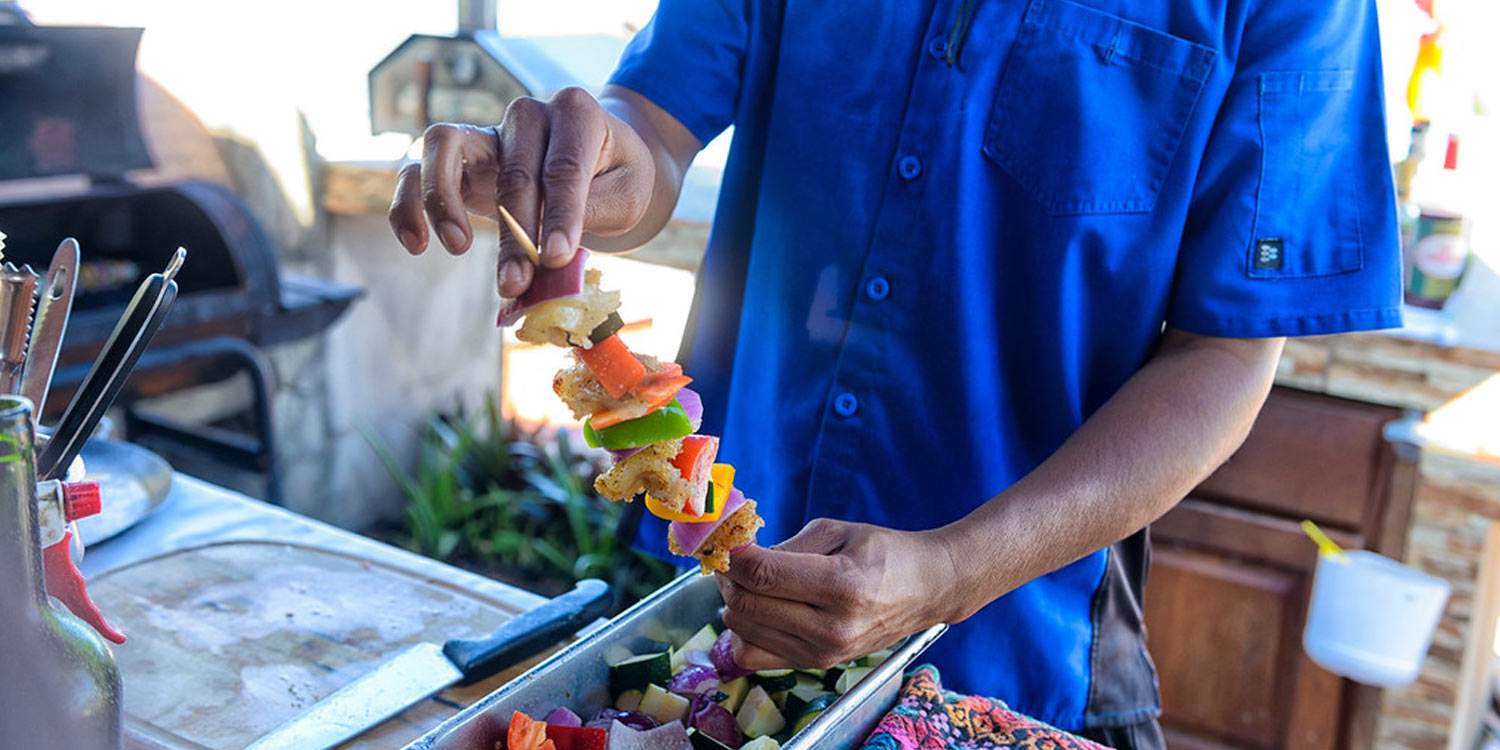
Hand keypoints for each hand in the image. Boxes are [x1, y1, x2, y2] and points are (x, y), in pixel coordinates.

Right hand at [388, 86, 655, 297]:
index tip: (557, 258)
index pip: (563, 166)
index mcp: (575, 113)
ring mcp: (488, 132)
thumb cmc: (616, 177)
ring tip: (458, 246)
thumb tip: (550, 259)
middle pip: (513, 171)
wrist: (602, 161)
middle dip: (515, 234)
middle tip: (517, 282)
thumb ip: (593, 216)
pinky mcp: (460, 158)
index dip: (560, 215)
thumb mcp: (627, 194)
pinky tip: (417, 244)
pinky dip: (408, 203)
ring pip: (444, 146)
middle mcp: (527, 114)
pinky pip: (416, 169)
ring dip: (445, 199)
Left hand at [716, 519, 961, 669]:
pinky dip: (747, 629)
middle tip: (734, 558)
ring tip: (750, 581)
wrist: (927, 589)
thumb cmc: (885, 554)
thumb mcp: (837, 531)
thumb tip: (740, 556)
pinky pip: (755, 654)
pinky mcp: (817, 665)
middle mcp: (830, 628)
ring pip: (742, 631)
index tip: (722, 540)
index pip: (761, 575)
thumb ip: (786, 545)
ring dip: (735, 602)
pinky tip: (763, 608)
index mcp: (840, 586)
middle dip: (728, 577)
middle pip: (745, 605)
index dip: (731, 556)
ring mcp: (823, 653)